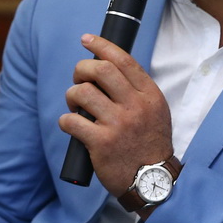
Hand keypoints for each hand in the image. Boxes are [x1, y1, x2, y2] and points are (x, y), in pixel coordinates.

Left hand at [57, 33, 173, 194]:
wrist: (153, 182)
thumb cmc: (150, 145)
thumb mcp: (156, 112)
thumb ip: (137, 91)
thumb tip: (108, 69)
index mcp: (150, 95)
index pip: (123, 60)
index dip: (101, 45)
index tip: (86, 40)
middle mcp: (135, 106)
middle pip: (100, 70)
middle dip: (81, 69)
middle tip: (79, 79)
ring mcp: (118, 124)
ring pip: (82, 92)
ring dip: (72, 95)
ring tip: (75, 106)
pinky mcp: (101, 143)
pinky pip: (72, 121)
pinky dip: (66, 120)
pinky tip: (71, 125)